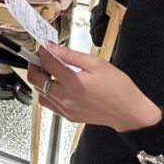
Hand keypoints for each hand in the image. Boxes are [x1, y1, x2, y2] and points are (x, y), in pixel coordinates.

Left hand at [26, 42, 161, 132]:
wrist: (129, 112)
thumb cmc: (117, 86)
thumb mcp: (97, 63)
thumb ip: (71, 55)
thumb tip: (52, 47)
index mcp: (72, 83)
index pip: (47, 64)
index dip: (42, 52)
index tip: (44, 46)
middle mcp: (65, 98)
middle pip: (36, 80)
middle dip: (34, 66)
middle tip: (41, 58)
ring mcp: (65, 109)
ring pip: (40, 93)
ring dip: (39, 80)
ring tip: (48, 72)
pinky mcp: (68, 116)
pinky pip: (49, 104)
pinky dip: (46, 93)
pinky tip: (56, 86)